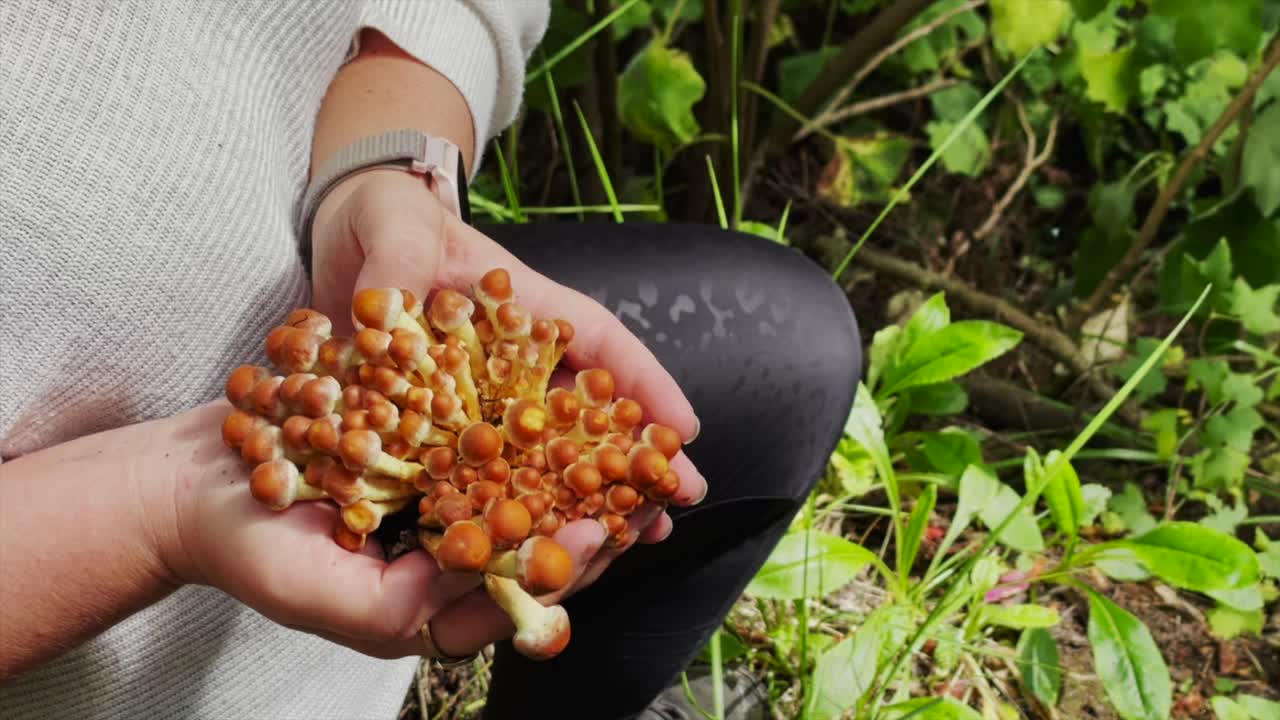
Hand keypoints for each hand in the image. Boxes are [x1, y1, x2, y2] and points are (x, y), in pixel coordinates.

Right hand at [162, 401, 611, 658]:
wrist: (192, 481)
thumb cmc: (246, 547)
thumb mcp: (313, 590)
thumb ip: (390, 610)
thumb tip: (466, 593)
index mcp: (433, 605)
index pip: (517, 596)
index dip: (564, 566)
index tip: (599, 528)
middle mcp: (448, 555)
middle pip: (538, 543)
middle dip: (594, 516)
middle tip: (647, 486)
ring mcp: (441, 499)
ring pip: (526, 487)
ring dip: (577, 465)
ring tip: (628, 437)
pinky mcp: (430, 448)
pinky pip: (491, 438)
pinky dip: (530, 422)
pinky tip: (565, 394)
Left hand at [305, 170, 705, 650]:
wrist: (340, 238)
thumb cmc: (386, 218)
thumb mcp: (395, 228)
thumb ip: (399, 264)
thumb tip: (387, 306)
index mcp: (527, 307)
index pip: (601, 343)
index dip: (646, 384)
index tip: (686, 428)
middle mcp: (514, 360)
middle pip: (589, 411)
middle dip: (636, 456)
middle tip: (680, 499)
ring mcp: (482, 397)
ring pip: (549, 451)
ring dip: (589, 493)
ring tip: (631, 538)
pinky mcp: (440, 425)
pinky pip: (484, 472)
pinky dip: (512, 507)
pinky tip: (531, 548)